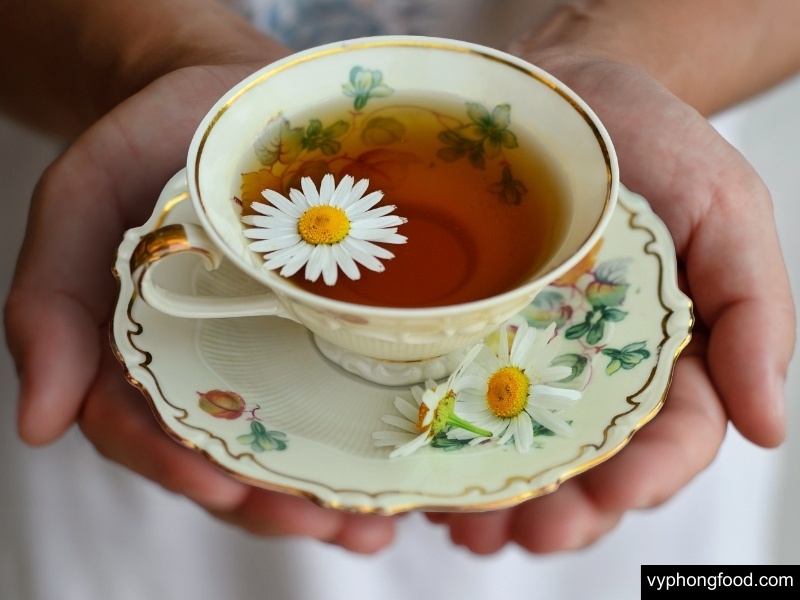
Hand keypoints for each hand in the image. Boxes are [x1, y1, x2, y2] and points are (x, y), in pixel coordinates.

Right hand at [4, 60, 394, 552]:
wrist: (229, 94)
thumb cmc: (147, 146)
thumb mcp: (78, 202)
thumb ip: (48, 303)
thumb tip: (37, 423)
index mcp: (143, 352)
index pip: (149, 431)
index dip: (180, 469)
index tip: (226, 492)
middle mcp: (209, 364)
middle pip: (233, 456)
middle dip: (275, 503)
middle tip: (328, 524)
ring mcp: (274, 349)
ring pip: (294, 441)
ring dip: (331, 492)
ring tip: (374, 520)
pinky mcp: (329, 326)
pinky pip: (348, 391)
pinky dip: (375, 435)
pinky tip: (409, 465)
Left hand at [427, 55, 795, 552]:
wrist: (570, 99)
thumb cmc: (657, 148)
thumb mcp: (728, 216)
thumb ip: (757, 315)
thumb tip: (769, 425)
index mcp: (670, 355)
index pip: (673, 438)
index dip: (647, 477)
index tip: (614, 495)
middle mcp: (599, 369)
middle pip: (589, 463)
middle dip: (563, 510)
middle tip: (526, 533)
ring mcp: (531, 356)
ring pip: (520, 449)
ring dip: (498, 500)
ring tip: (469, 526)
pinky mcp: (473, 336)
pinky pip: (459, 401)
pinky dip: (447, 446)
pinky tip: (426, 477)